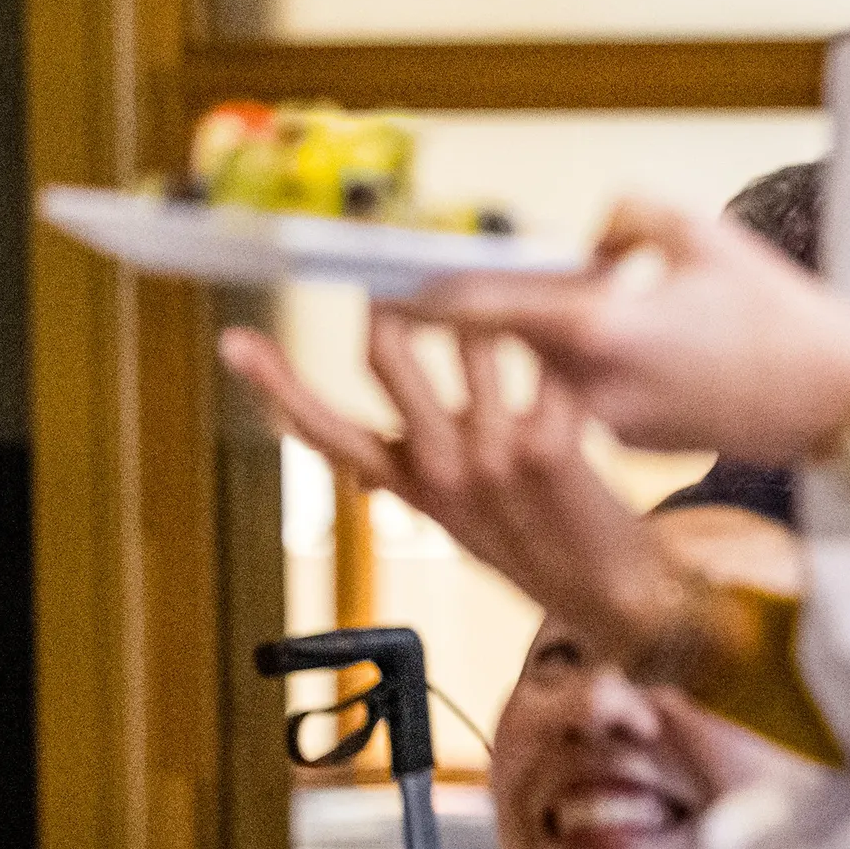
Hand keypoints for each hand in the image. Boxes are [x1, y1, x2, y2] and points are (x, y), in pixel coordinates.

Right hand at [219, 315, 690, 664]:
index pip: (322, 429)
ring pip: (473, 339)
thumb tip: (365, 468)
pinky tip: (589, 317)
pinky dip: (566, 335)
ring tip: (525, 273)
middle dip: (400, 292)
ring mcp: (491, 457)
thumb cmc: (537, 538)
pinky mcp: (549, 449)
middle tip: (416, 253)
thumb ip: (411, 479)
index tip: (235, 342)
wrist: (614, 596)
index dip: (274, 384)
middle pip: (387, 353)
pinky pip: (546, 363)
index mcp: (408, 481)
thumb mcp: (455, 516)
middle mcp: (438, 468)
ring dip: (497, 300)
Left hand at [404, 198, 849, 462]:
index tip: (375, 272)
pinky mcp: (632, 443)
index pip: (480, 307)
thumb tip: (584, 243)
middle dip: (462, 313)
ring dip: (536, 340)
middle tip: (430, 282)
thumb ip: (625, 221)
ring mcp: (609, 422)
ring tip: (573, 306)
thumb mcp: (704, 235)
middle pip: (497, 343)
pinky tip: (648, 347)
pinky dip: (591, 369)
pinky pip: (585, 395)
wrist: (841, 401)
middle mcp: (591, 385)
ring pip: (541, 370)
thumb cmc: (782, 312)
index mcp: (601, 325)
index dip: (422, 287)